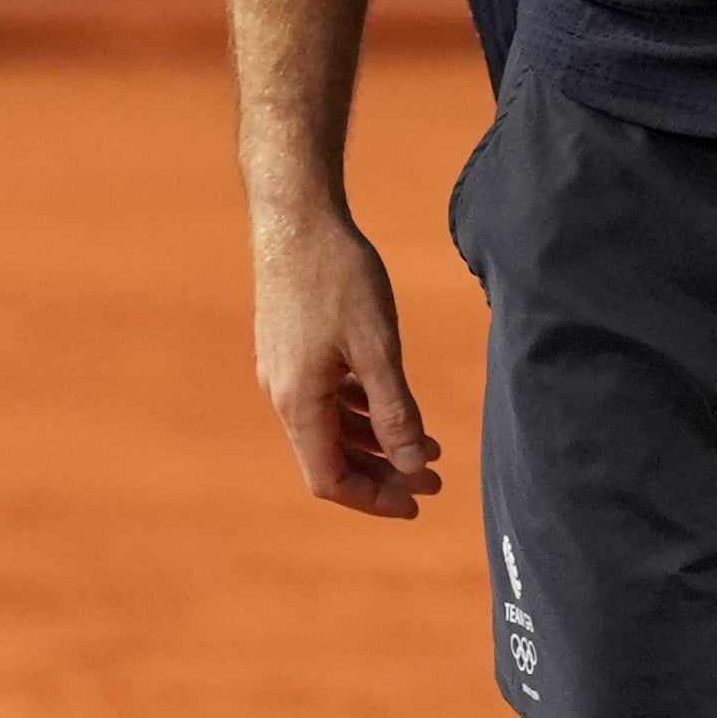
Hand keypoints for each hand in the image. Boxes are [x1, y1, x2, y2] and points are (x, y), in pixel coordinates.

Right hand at [252, 211, 441, 519]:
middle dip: (383, 473)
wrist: (295, 216)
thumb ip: (394, 411)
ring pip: (329, 427)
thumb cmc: (338, 276)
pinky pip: (324, 398)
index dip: (374, 499)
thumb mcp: (377, 346)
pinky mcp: (290, 347)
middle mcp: (284, 396)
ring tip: (425, 445)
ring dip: (373, 441)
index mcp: (300, 403)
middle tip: (433, 477)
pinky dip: (358, 410)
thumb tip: (410, 467)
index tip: (417, 501)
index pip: (330, 480)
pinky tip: (390, 403)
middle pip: (331, 458)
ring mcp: (284, 370)